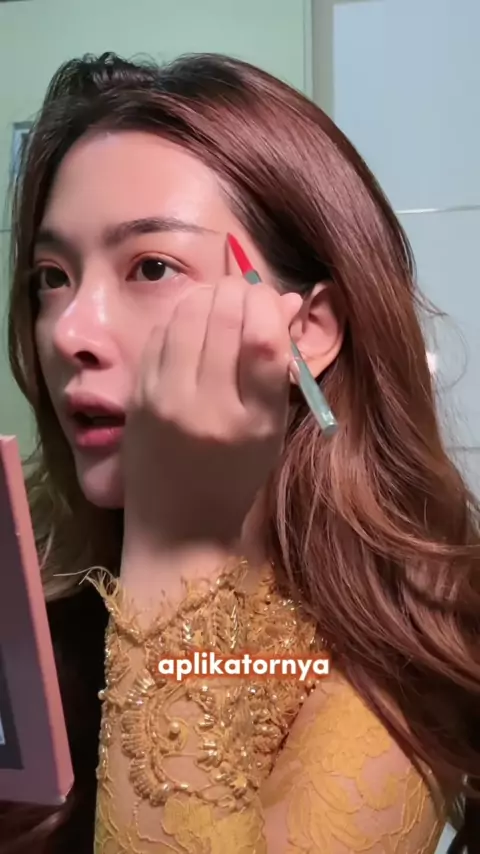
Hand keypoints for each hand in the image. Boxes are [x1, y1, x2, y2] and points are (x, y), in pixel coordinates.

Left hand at [122, 275, 301, 555]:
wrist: (176, 525)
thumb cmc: (236, 476)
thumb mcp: (273, 428)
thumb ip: (282, 365)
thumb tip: (289, 299)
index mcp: (253, 421)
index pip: (263, 340)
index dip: (270, 305)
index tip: (272, 303)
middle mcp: (206, 406)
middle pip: (224, 314)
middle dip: (241, 293)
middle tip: (247, 299)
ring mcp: (165, 397)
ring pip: (189, 312)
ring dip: (210, 296)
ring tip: (221, 307)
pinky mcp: (137, 392)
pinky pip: (162, 329)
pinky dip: (182, 316)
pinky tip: (193, 326)